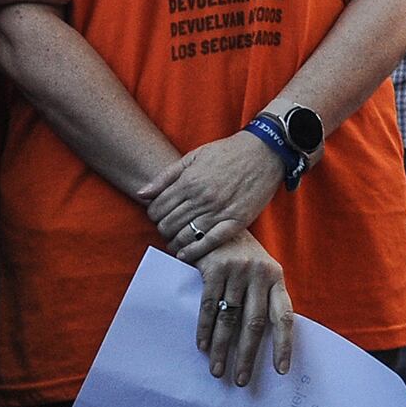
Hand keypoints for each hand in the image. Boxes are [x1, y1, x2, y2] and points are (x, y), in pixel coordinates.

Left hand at [136, 130, 283, 262]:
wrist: (264, 151)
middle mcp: (201, 198)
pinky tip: (185, 255)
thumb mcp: (193, 156)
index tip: (158, 216)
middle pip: (168, 224)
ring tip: (175, 242)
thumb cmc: (227, 152)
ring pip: (185, 236)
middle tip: (167, 230)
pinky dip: (194, 252)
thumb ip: (166, 176)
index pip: (158, 208)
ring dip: (175, 243)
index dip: (153, 215)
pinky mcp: (236, 221)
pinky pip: (210, 243)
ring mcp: (219, 211)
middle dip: (163, 230)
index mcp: (189, 181)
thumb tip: (141, 194)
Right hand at [192, 228, 293, 385]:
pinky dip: (205, 329)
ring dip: (222, 348)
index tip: (280, 371)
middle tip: (241, 380)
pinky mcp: (215, 268)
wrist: (217, 221)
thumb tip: (268, 340)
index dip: (283, 345)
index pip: (284, 316)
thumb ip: (265, 297)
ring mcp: (237, 271)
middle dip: (247, 355)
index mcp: (276, 278)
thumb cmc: (243, 254)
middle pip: (254, 323)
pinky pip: (209, 306)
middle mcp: (259, 274)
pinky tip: (203, 346)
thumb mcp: (262, 270)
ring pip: (229, 318)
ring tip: (218, 370)